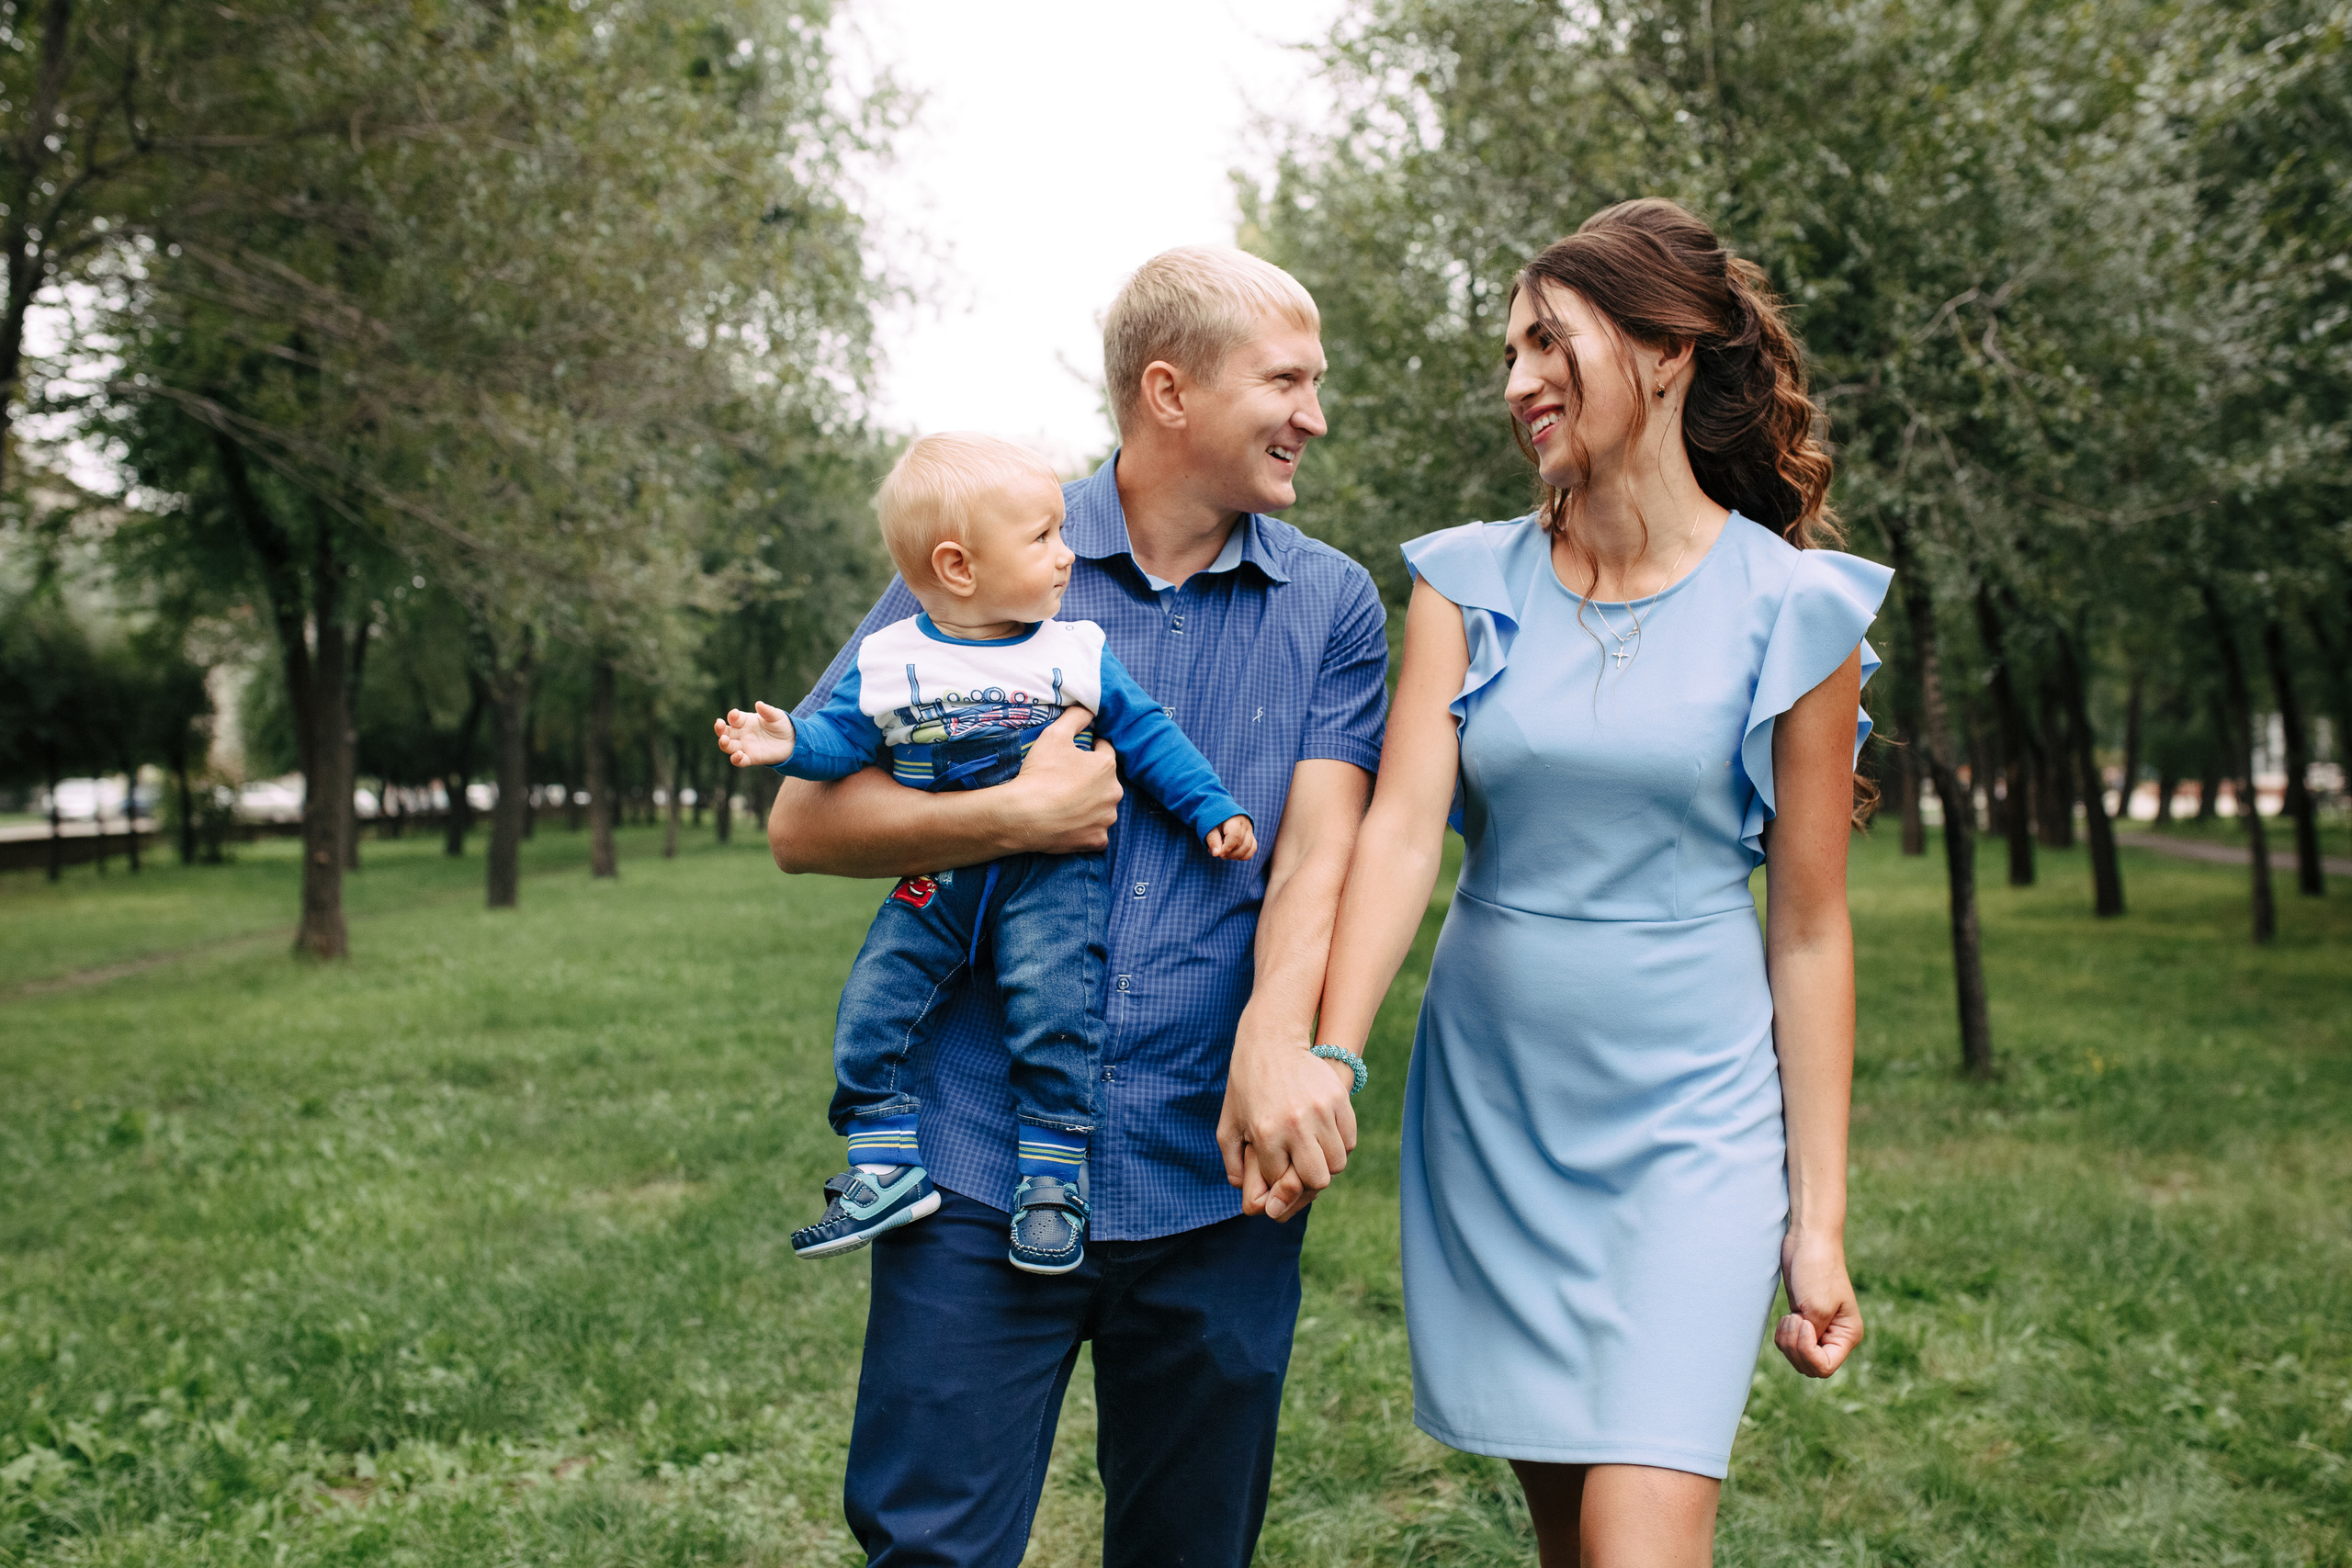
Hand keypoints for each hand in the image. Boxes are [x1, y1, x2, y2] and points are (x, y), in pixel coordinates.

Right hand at [715, 701, 795, 767]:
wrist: (792, 741)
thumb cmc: (781, 726)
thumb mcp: (776, 716)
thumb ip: (767, 711)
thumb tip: (758, 704)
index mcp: (745, 721)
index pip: (733, 718)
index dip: (732, 716)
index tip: (735, 714)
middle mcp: (742, 733)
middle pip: (725, 732)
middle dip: (719, 728)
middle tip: (719, 724)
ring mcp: (745, 746)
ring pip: (728, 746)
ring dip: (723, 743)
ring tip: (724, 739)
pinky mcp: (751, 758)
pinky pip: (739, 761)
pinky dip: (736, 759)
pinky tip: (739, 754)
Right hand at [991, 706, 1121, 854]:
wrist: (1023, 815)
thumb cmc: (1039, 773)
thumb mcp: (1054, 734)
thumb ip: (1075, 717)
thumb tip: (1088, 708)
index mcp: (1106, 767)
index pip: (1105, 751)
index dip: (1090, 750)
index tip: (1075, 755)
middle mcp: (1114, 793)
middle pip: (1105, 782)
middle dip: (1091, 780)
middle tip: (1066, 781)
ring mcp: (1107, 819)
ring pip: (1102, 808)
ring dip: (1090, 805)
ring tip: (1066, 803)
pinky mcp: (1097, 840)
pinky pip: (1096, 832)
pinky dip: (1086, 828)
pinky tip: (1069, 823)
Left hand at [1205, 815, 1256, 860]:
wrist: (1220, 814)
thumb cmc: (1213, 821)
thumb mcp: (1209, 828)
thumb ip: (1213, 840)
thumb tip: (1216, 854)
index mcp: (1234, 819)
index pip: (1234, 835)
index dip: (1227, 848)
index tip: (1218, 854)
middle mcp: (1245, 823)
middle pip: (1240, 843)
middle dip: (1228, 852)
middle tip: (1217, 852)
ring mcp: (1250, 830)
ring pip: (1248, 848)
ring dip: (1235, 856)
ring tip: (1224, 854)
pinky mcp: (1251, 836)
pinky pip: (1252, 849)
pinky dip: (1243, 856)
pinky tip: (1232, 855)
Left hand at [1216, 1031, 1356, 1221]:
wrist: (1271, 1041)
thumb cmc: (1245, 1086)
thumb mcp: (1229, 1125)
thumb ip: (1234, 1166)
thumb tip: (1256, 1203)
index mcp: (1266, 1133)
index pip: (1282, 1182)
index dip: (1278, 1184)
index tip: (1276, 1176)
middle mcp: (1295, 1124)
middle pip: (1317, 1180)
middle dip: (1307, 1183)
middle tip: (1299, 1171)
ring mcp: (1320, 1110)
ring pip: (1337, 1163)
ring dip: (1325, 1164)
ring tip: (1312, 1153)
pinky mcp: (1338, 1099)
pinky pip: (1349, 1140)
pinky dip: (1340, 1146)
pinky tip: (1324, 1138)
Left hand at [1775, 1231, 1863, 1376]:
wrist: (1808, 1241)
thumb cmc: (1817, 1270)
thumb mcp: (1816, 1308)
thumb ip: (1813, 1339)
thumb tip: (1807, 1357)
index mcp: (1847, 1334)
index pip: (1826, 1367)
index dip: (1808, 1353)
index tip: (1804, 1324)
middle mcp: (1835, 1335)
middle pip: (1811, 1367)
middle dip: (1795, 1348)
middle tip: (1792, 1319)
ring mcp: (1819, 1329)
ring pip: (1798, 1357)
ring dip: (1787, 1342)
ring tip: (1789, 1317)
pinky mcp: (1803, 1320)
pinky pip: (1790, 1344)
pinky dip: (1783, 1337)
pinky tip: (1787, 1317)